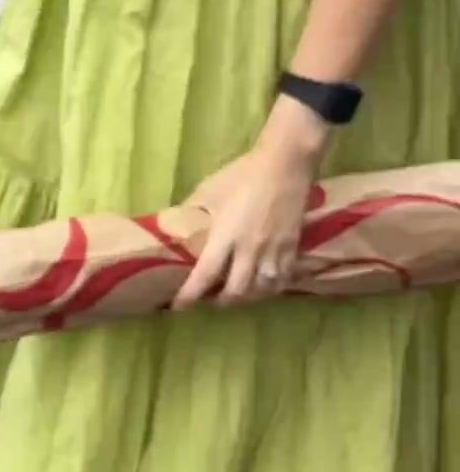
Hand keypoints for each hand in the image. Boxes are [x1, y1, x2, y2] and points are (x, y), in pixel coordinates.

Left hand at [173, 111, 326, 309]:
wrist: (285, 165)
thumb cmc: (242, 175)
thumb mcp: (209, 191)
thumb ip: (195, 213)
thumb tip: (178, 224)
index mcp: (226, 236)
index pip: (205, 275)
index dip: (190, 295)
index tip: (179, 307)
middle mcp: (250, 250)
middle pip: (236, 291)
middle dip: (221, 301)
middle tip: (209, 300)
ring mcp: (275, 251)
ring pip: (262, 290)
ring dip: (246, 298)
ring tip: (234, 296)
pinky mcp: (293, 248)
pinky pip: (282, 280)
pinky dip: (270, 289)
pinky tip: (262, 287)